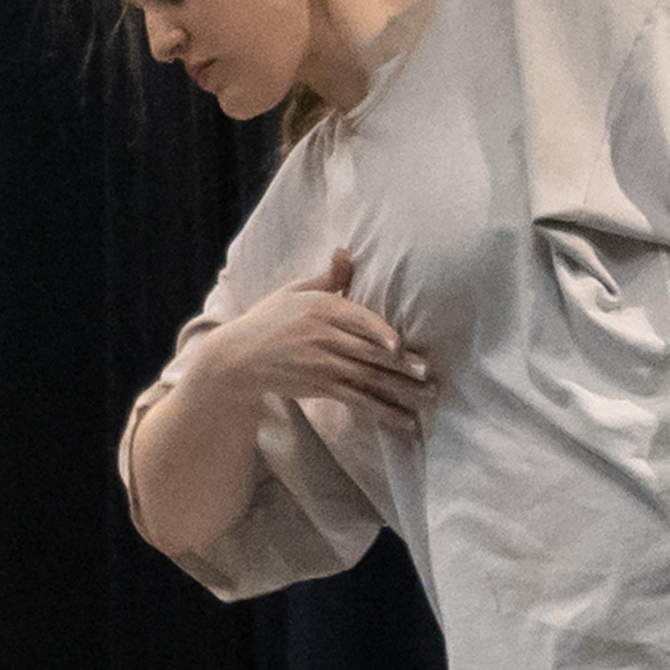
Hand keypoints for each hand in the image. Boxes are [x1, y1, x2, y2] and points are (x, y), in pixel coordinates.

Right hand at [200, 247, 433, 431]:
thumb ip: (329, 276)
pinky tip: (404, 418)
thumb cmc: (270, 318)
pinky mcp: (321, 387)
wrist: (240, 357)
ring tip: (428, 396)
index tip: (399, 345)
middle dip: (402, 366)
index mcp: (323, 309)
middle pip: (369, 353)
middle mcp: (325, 338)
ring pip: (369, 379)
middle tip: (429, 374)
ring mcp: (324, 365)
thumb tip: (345, 251)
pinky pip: (358, 400)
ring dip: (401, 390)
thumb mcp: (296, 291)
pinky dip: (383, 410)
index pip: (358, 321)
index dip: (379, 334)